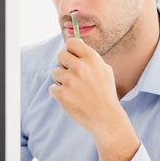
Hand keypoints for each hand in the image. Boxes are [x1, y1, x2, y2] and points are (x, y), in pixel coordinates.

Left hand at [50, 38, 140, 160]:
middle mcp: (80, 67)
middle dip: (64, 64)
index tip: (72, 57)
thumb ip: (90, 56)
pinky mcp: (62, 94)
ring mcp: (70, 81)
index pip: (71, 42)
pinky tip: (71, 98)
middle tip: (72, 76)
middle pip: (60, 55)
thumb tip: (77, 42)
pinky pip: (52, 88)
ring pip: (55, 72)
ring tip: (74, 90)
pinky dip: (59, 93)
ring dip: (61, 80)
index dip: (70, 50)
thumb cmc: (105, 93)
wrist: (106, 118)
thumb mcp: (104, 70)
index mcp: (92, 58)